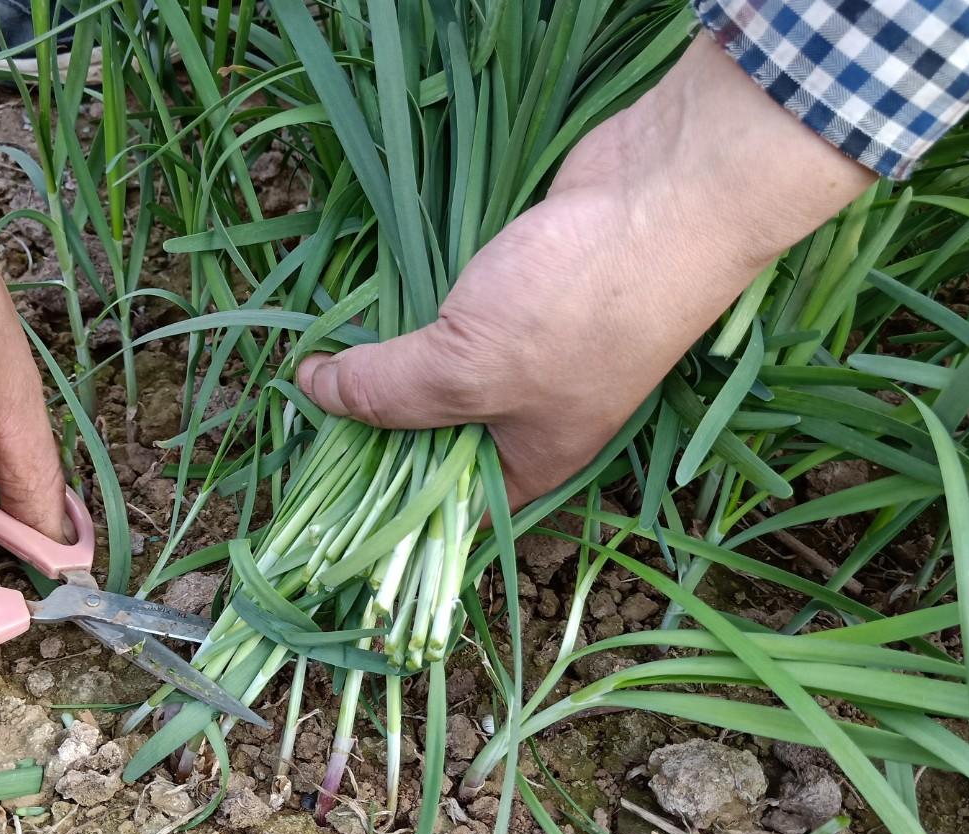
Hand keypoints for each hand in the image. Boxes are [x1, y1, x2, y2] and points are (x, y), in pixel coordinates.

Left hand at [297, 34, 874, 509]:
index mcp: (530, 460)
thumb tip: (312, 392)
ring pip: (441, 372)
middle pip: (436, 435)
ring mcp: (525, 350)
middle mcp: (528, 415)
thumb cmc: (575, 308)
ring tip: (316, 360)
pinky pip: (452, 319)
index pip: (447, 504)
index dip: (384, 499)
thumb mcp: (467, 368)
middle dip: (376, 424)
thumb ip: (387, 390)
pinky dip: (412, 315)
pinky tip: (361, 306)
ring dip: (388, 363)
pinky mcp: (517, 292)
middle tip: (303, 410)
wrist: (665, 194)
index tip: (320, 480)